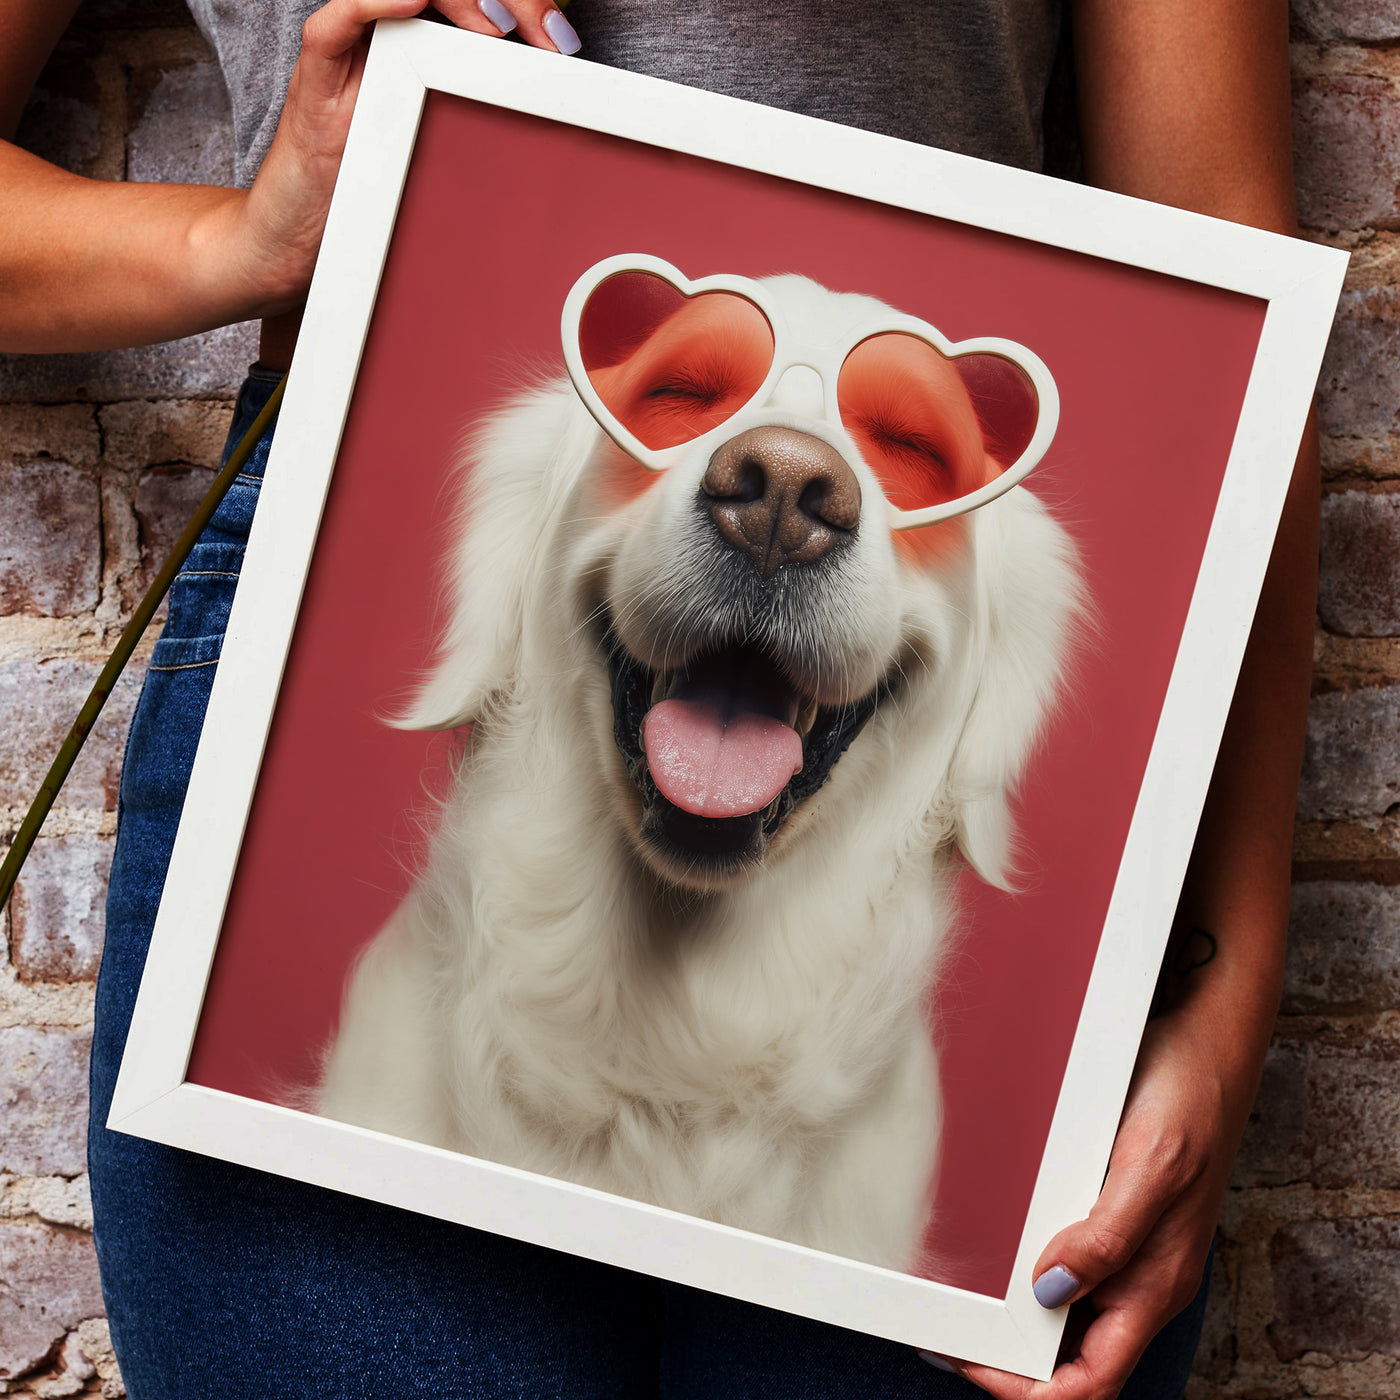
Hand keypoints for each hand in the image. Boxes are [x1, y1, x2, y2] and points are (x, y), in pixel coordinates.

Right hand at [221, 0, 580, 315]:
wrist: (298, 237)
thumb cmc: (373, 198)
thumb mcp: (445, 161)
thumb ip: (484, 128)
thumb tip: (563, 130)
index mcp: (422, 48)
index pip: (476, 2)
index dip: (523, 7)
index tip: (565, 42)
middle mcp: (387, 35)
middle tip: (550, 36)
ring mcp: (352, 49)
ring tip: (499, 26)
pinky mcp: (317, 73)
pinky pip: (341, 18)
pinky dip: (376, 2)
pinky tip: (412, 2)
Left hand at [935, 1010, 1249, 1398]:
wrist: (1208, 1042)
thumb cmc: (1191, 1098)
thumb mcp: (1151, 1167)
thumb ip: (1108, 1237)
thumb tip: (1050, 1289)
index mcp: (1154, 1285)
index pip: (1092, 1379)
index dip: (1033, 1390)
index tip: (974, 1365)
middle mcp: (1141, 1277)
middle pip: (1073, 1355)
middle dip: (1012, 1359)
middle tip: (948, 1335)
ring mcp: (1128, 1247)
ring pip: (1066, 1311)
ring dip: (1015, 1316)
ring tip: (957, 1299)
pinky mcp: (1113, 1212)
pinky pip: (1067, 1260)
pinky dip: (1025, 1267)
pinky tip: (990, 1249)